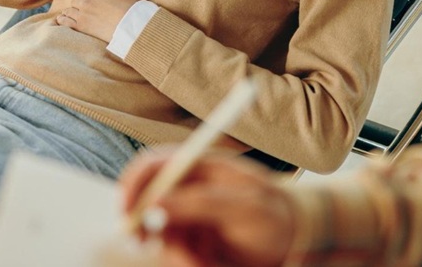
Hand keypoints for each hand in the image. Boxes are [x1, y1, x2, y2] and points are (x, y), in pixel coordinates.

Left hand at [56, 0, 144, 42]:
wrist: (133, 25)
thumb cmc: (131, 4)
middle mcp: (85, 0)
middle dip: (81, 2)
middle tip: (88, 8)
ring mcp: (82, 14)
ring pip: (69, 10)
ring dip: (72, 11)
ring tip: (74, 14)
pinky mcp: (82, 26)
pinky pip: (66, 22)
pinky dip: (63, 20)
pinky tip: (61, 19)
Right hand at [119, 151, 297, 266]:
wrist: (294, 243)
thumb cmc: (274, 214)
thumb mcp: (244, 207)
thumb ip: (200, 202)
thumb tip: (156, 203)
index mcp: (199, 168)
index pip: (152, 165)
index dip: (133, 185)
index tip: (127, 213)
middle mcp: (187, 191)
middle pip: (144, 202)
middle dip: (142, 226)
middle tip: (144, 245)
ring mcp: (187, 217)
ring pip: (158, 236)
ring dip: (175, 253)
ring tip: (206, 262)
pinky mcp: (191, 243)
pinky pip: (174, 255)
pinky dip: (186, 263)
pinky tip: (209, 265)